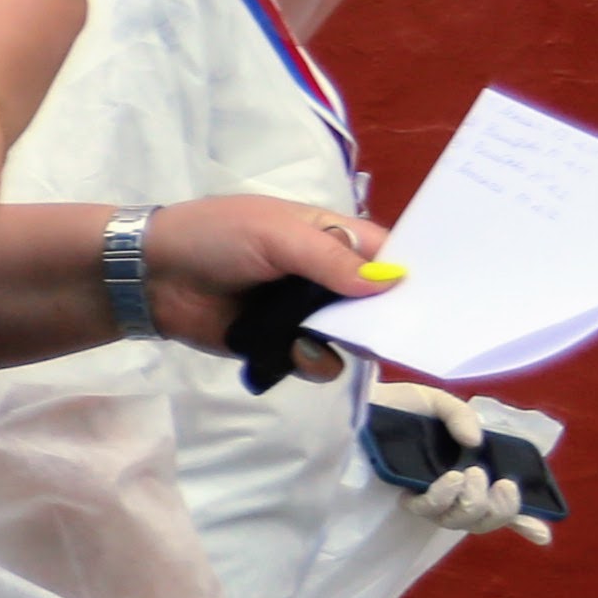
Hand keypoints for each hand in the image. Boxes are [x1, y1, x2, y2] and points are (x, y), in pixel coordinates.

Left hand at [137, 195, 399, 378]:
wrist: (151, 276)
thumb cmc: (214, 237)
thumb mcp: (276, 236)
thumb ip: (331, 259)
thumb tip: (391, 282)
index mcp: (329, 236)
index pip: (387, 253)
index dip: (413, 272)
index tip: (446, 295)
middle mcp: (324, 276)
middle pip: (377, 302)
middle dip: (391, 316)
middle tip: (410, 332)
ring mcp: (304, 313)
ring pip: (353, 335)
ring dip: (354, 341)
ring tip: (343, 339)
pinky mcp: (281, 345)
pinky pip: (318, 360)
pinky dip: (314, 361)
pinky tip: (298, 352)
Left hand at [370, 377, 545, 539]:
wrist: (358, 404)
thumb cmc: (398, 407)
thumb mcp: (436, 402)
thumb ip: (461, 415)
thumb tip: (477, 443)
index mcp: (469, 471)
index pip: (500, 504)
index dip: (524, 522)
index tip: (542, 533)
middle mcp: (452, 490)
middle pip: (484, 520)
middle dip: (502, 509)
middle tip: (501, 483)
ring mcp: (429, 497)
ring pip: (461, 521)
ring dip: (473, 502)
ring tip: (467, 475)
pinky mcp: (405, 497)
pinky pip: (429, 511)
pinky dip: (442, 498)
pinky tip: (446, 480)